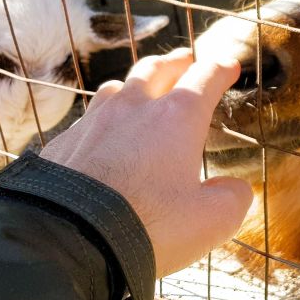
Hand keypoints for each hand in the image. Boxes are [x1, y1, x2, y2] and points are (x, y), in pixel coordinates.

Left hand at [40, 48, 252, 277]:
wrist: (67, 238)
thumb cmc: (147, 225)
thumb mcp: (210, 222)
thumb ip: (232, 200)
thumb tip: (235, 189)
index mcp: (178, 117)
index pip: (205, 78)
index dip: (221, 70)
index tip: (229, 68)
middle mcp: (135, 107)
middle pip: (157, 69)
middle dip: (176, 63)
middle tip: (185, 60)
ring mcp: (94, 121)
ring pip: (117, 87)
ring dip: (135, 86)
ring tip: (140, 92)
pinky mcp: (63, 142)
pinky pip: (88, 120)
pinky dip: (102, 120)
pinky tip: (101, 135)